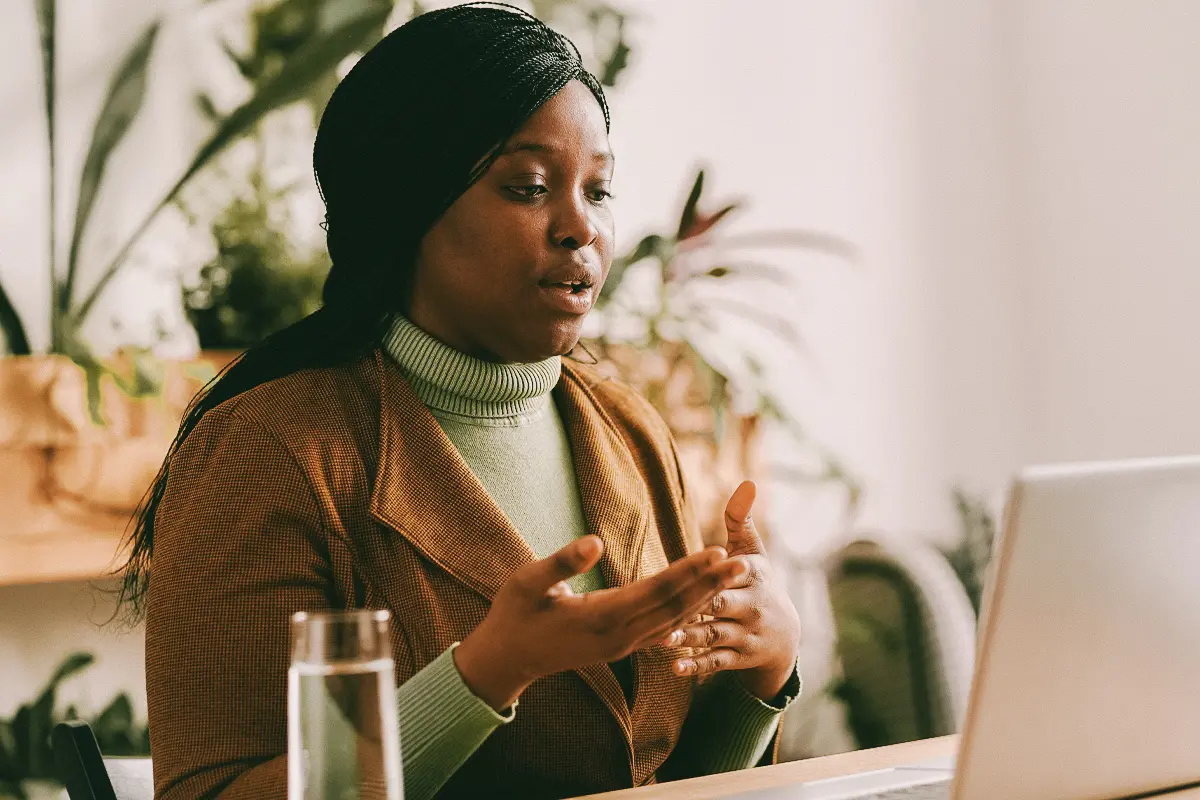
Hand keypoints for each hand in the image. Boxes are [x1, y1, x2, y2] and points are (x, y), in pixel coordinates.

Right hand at [454, 535, 748, 710]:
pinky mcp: (619, 648)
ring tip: (731, 576)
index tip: (717, 552)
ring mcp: (621, 646)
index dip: (689, 570)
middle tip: (743, 562)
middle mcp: (618, 636)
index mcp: (600, 616)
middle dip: (710, 584)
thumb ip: (562, 561)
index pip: (656, 590)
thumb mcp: (528, 581)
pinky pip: (661, 629)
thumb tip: (594, 540)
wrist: (507, 659)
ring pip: (673, 621)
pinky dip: (685, 613)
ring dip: (704, 597)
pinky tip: (702, 601)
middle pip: (675, 607)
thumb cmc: (514, 614)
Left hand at [662, 481, 800, 701]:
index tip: (705, 565)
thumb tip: (747, 482)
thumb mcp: (754, 552)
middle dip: (702, 606)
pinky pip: (716, 663)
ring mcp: (744, 635)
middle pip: (723, 605)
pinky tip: (675, 667)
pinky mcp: (737, 658)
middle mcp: (751, 607)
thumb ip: (741, 518)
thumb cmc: (757, 583)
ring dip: (690, 638)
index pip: (733, 572)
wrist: (785, 636)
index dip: (720, 569)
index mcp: (752, 578)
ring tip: (664, 639)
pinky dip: (697, 665)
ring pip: (715, 636)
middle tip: (672, 606)